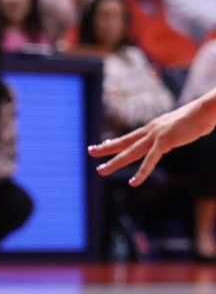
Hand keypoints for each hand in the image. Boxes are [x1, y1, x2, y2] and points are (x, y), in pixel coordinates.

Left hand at [89, 99, 215, 185]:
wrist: (204, 111)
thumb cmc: (196, 119)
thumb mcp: (179, 127)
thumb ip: (172, 134)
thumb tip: (172, 137)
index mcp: (153, 127)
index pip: (130, 136)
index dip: (116, 141)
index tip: (103, 144)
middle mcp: (150, 131)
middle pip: (124, 142)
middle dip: (106, 148)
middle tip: (90, 151)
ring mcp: (156, 136)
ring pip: (130, 152)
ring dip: (114, 162)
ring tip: (100, 170)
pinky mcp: (165, 142)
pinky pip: (150, 160)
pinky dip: (141, 172)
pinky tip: (133, 182)